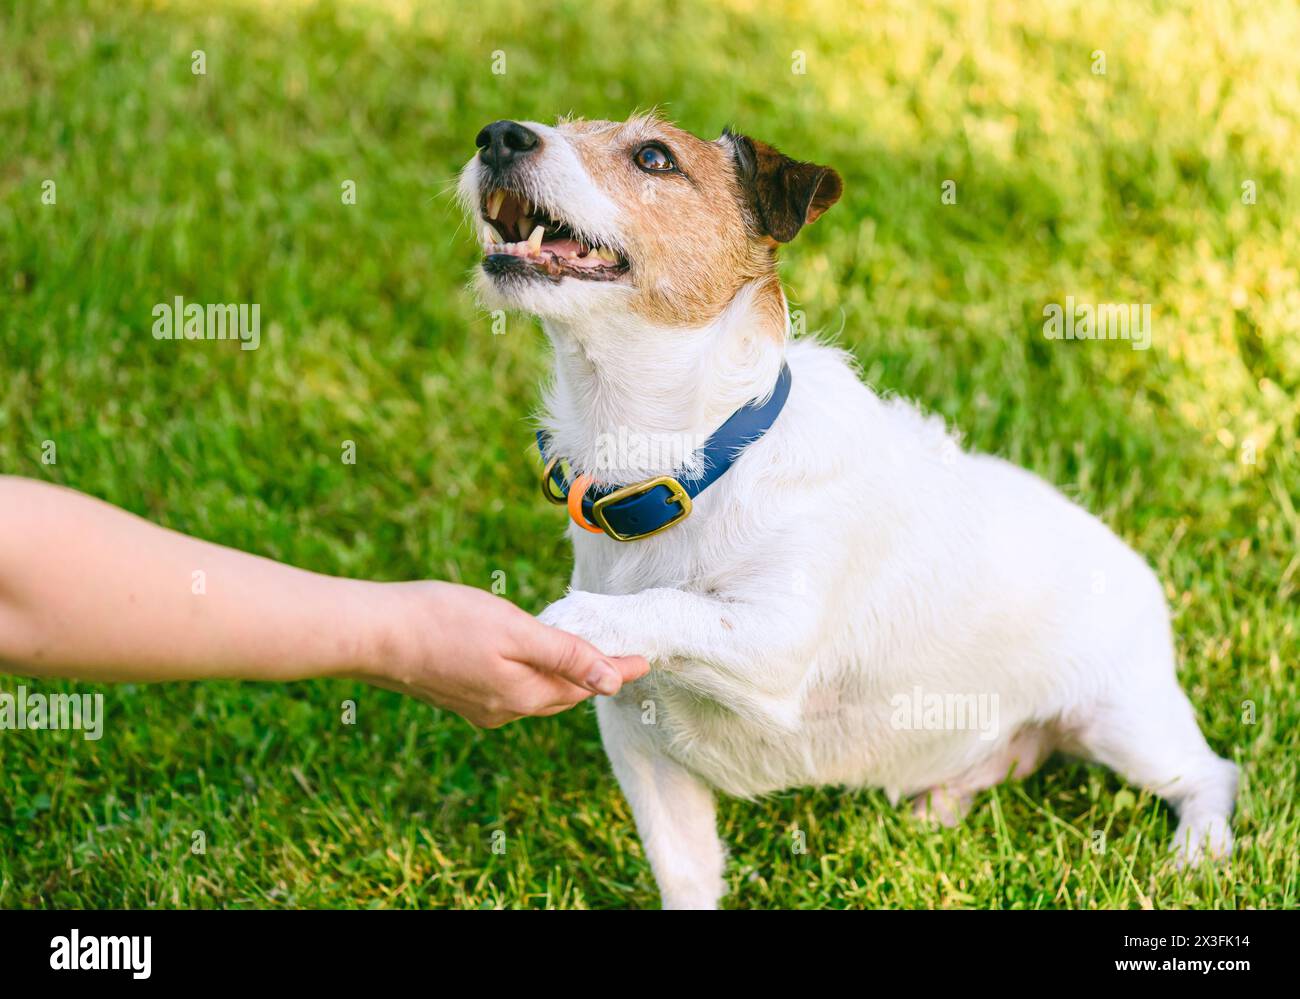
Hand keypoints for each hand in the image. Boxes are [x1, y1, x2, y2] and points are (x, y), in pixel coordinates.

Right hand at [360, 582, 648, 727]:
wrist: (374, 633)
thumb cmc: (444, 622)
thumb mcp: (514, 631)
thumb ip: (565, 656)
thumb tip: (611, 681)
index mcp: (522, 696)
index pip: (585, 685)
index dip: (616, 670)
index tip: (644, 660)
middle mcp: (503, 710)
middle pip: (562, 693)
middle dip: (592, 675)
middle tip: (619, 656)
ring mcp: (478, 706)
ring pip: (535, 692)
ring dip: (561, 674)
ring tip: (583, 653)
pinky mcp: (458, 694)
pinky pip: (510, 688)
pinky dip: (531, 673)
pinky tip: (529, 656)